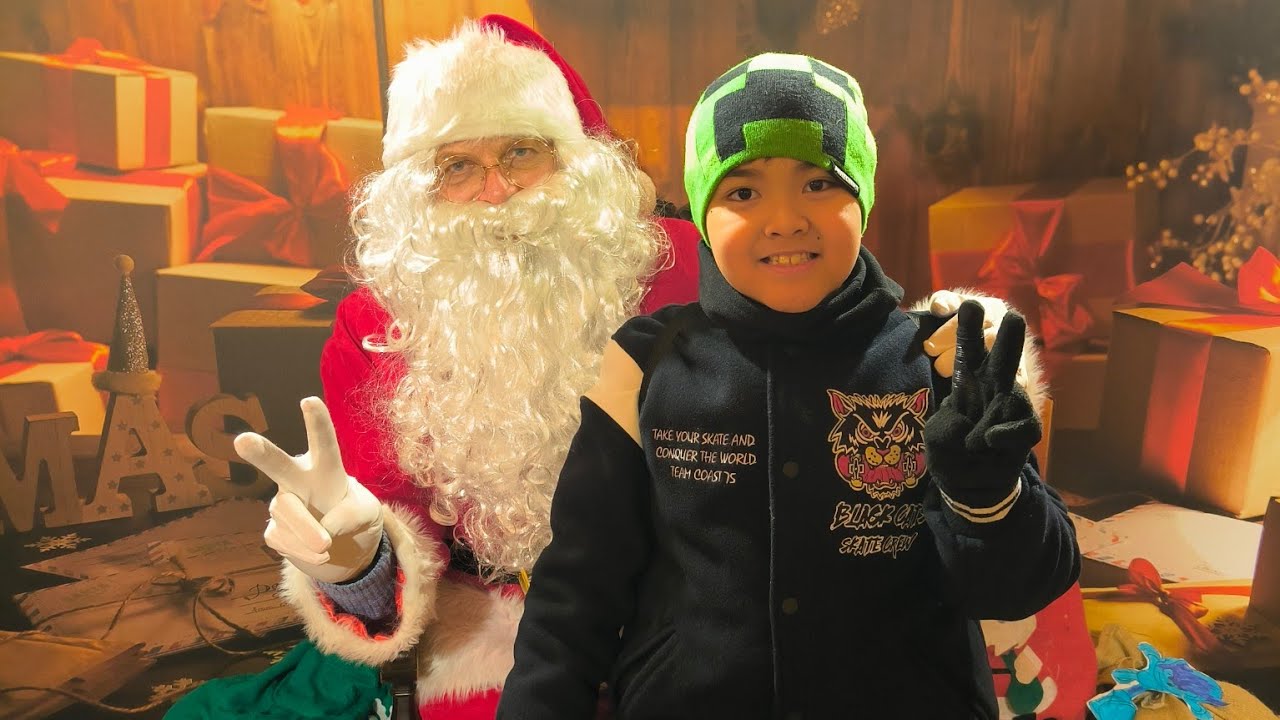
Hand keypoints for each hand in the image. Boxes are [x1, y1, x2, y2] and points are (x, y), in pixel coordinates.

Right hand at [235, 397, 383, 583]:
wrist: (341, 543)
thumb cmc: (354, 514)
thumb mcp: (367, 512)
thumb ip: (352, 514)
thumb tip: (325, 528)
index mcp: (325, 466)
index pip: (323, 443)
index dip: (317, 422)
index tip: (309, 401)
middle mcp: (297, 478)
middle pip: (278, 465)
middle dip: (261, 453)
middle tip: (243, 440)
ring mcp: (282, 503)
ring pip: (285, 512)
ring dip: (307, 532)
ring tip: (326, 546)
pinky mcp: (274, 529)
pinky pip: (282, 540)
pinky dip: (303, 551)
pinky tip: (319, 553)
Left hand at [924, 301, 1040, 496]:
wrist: (968, 481)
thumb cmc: (951, 448)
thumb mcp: (939, 431)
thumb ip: (954, 423)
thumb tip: (985, 428)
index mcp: (968, 378)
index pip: (968, 348)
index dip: (966, 329)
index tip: (957, 306)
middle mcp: (993, 385)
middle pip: (1003, 355)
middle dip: (1008, 336)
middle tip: (1013, 315)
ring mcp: (1012, 405)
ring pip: (1017, 387)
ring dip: (997, 401)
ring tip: (980, 425)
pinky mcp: (1026, 427)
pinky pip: (1021, 424)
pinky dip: (1002, 433)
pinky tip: (987, 442)